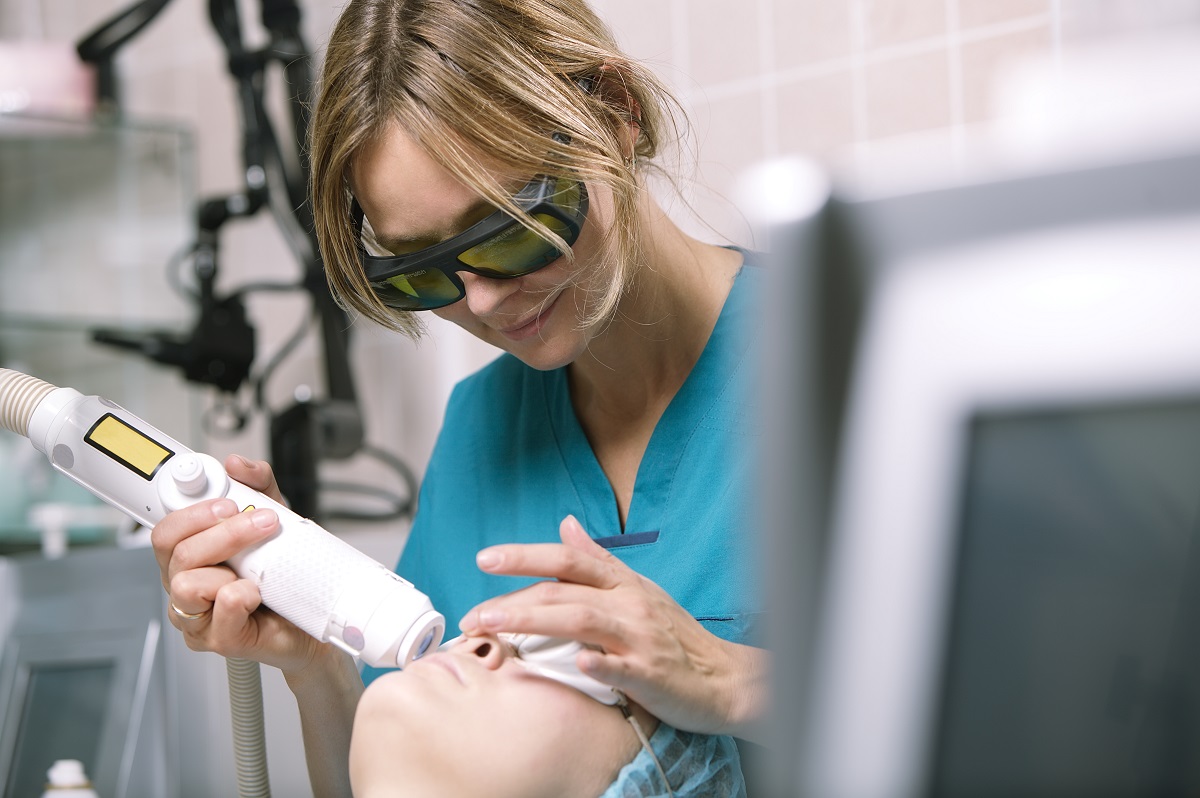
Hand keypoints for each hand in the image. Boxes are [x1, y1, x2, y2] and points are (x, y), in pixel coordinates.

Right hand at [150, 454, 322, 674]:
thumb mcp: (275, 518)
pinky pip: (221, 607)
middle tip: (260, 520)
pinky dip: (242, 594)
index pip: (164, 529)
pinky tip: (258, 593)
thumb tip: (238, 465)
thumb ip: (258, 487)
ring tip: (259, 562)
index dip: (186, 508)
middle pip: (175, 549)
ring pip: (186, 581)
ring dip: (230, 559)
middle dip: (222, 528)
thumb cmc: (283, 574)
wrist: (312, 618)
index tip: (224, 498)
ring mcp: (197, 616)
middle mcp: (184, 585)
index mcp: (188, 557)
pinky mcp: (218, 639)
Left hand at [458, 515, 767, 739]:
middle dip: (512, 599)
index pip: (568, 560)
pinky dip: (597, 661)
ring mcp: (640, 638)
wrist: (726, 679)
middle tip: (471, 614)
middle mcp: (629, 604)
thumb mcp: (638, 590)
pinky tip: (576, 661)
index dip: (525, 556)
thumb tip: (566, 525)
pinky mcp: (650, 674)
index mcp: (623, 584)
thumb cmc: (676, 636)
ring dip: (532, 621)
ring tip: (493, 628)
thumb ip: (599, 560)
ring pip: (580, 620)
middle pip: (563, 591)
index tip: (485, 558)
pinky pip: (620, 665)